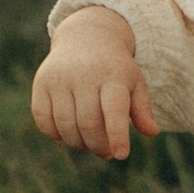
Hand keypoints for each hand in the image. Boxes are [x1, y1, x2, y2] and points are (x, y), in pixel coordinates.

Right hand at [32, 9, 158, 161]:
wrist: (86, 37)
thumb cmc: (115, 69)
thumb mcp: (134, 83)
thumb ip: (142, 109)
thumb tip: (152, 132)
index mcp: (112, 76)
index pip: (114, 110)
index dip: (117, 135)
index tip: (121, 155)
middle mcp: (84, 75)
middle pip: (88, 123)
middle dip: (98, 145)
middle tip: (106, 153)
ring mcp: (59, 79)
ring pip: (65, 125)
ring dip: (78, 143)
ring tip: (89, 144)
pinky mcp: (41, 84)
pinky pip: (43, 119)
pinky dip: (55, 134)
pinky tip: (67, 133)